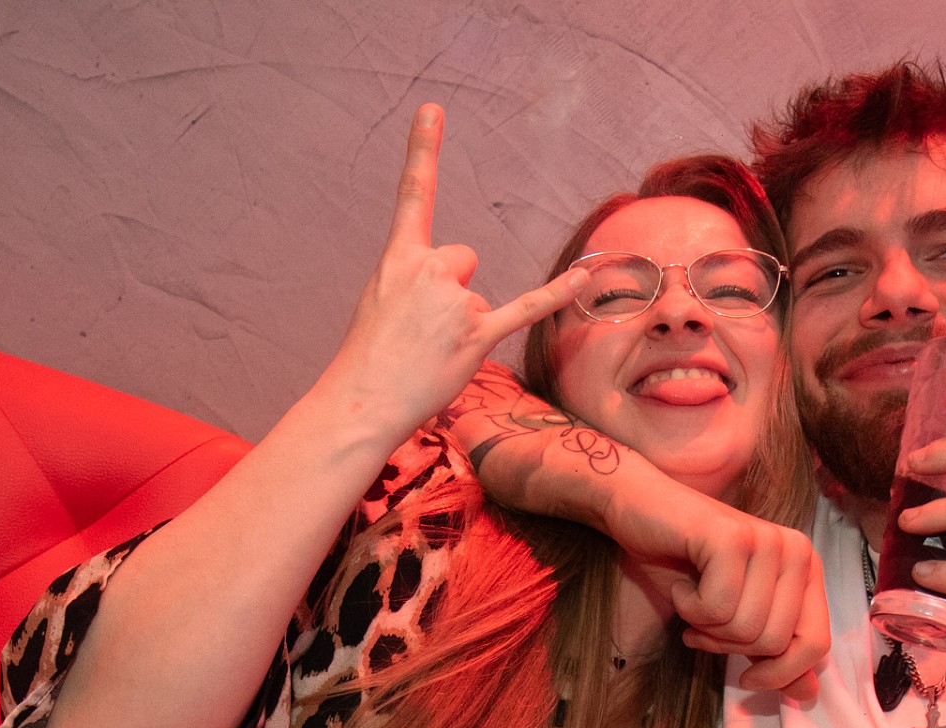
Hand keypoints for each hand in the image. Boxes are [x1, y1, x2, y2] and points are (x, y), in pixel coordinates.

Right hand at [315, 105, 587, 440]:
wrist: (363, 400)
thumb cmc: (369, 357)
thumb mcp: (379, 301)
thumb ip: (416, 279)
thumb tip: (456, 289)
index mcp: (398, 259)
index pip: (413, 195)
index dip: (423, 150)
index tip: (433, 109)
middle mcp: (429, 272)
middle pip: (463, 259)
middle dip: (450, 292)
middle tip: (422, 330)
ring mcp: (455, 304)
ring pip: (476, 298)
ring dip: (461, 326)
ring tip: (430, 353)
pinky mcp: (477, 335)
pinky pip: (524, 308)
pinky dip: (556, 295)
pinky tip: (582, 277)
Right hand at [439, 368, 827, 699]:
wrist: (636, 508)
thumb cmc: (685, 565)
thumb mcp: (735, 619)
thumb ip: (775, 655)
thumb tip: (806, 696)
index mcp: (806, 569)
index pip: (816, 644)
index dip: (780, 673)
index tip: (746, 675)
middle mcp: (797, 550)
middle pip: (774, 643)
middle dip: (728, 645)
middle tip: (703, 619)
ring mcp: (766, 540)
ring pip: (745, 630)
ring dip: (705, 626)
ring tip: (693, 597)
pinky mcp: (731, 538)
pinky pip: (716, 609)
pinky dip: (688, 608)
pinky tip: (682, 583)